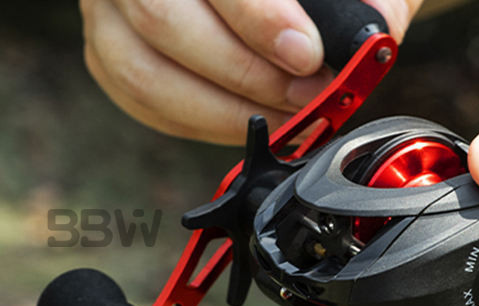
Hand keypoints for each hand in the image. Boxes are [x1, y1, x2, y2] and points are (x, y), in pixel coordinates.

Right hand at [80, 0, 422, 144]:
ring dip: (224, 111)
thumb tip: (372, 34)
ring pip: (143, 72)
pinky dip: (203, 121)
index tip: (307, 54)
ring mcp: (106, 5)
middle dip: (245, 73)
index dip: (256, 17)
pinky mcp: (108, 47)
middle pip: (162, 19)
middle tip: (306, 95)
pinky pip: (142, 100)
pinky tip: (250, 119)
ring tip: (286, 117)